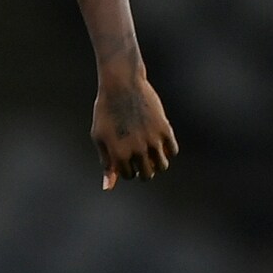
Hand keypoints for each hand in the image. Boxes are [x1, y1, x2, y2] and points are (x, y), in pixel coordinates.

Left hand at [92, 74, 176, 189]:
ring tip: (150, 151)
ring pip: (162, 166)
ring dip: (156, 162)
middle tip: (139, 158)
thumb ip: (106, 163)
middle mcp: (137, 150)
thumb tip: (109, 187)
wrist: (121, 84)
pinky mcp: (164, 128)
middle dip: (142, 170)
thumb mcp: (100, 137)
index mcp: (119, 154)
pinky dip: (167, 150)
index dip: (126, 168)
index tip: (125, 156)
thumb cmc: (106, 111)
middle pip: (147, 175)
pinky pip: (173, 150)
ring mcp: (152, 140)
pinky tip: (159, 141)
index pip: (129, 175)